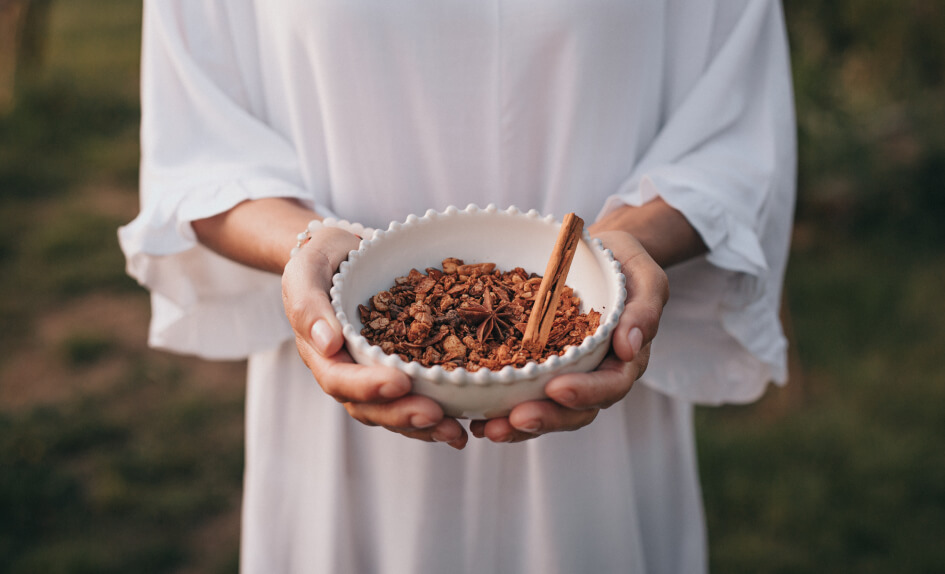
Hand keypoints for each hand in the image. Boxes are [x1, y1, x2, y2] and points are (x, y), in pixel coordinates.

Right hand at [282, 226, 468, 448]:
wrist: (342, 253)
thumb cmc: (321, 258)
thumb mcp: (306, 269)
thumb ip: (309, 303)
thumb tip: (327, 343)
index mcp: (320, 351)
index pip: (339, 378)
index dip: (368, 386)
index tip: (399, 382)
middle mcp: (346, 371)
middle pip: (369, 406)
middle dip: (402, 414)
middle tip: (436, 415)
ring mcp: (372, 374)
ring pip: (394, 410)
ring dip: (424, 425)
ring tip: (455, 431)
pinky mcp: (398, 369)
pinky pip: (415, 398)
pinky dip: (438, 412)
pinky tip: (466, 420)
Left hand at [470, 230, 667, 442]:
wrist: (599, 257)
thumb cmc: (625, 268)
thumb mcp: (645, 278)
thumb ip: (643, 311)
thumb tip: (629, 348)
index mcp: (625, 360)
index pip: (610, 385)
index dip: (585, 393)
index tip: (557, 389)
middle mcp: (595, 376)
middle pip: (575, 410)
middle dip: (546, 417)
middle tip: (515, 419)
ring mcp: (566, 376)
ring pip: (546, 410)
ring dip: (518, 425)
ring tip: (488, 428)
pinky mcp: (539, 369)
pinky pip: (523, 394)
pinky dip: (501, 408)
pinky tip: (474, 417)